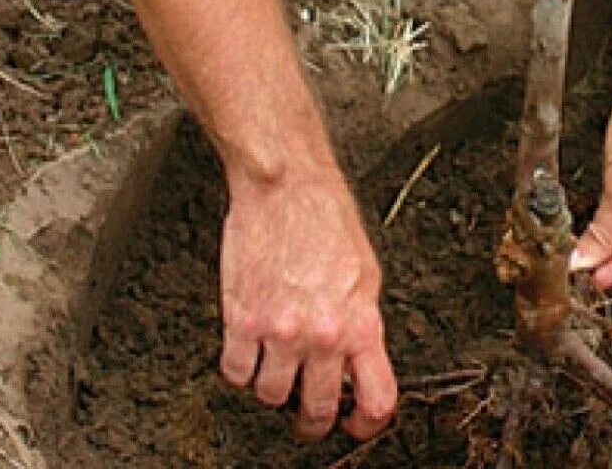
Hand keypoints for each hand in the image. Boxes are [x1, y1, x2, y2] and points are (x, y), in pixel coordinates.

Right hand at [217, 165, 396, 440]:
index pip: (377, 400)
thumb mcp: (365, 274)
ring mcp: (278, 332)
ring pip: (271, 396)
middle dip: (313, 416)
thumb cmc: (326, 219)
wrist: (285, 187)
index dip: (367, 424)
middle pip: (317, 410)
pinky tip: (249, 348)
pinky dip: (240, 368)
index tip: (356, 424)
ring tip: (277, 363)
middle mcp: (321, 335)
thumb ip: (362, 324)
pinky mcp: (240, 320)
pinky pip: (235, 373)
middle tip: (308, 407)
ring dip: (273, 387)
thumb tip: (356, 363)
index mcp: (360, 324)